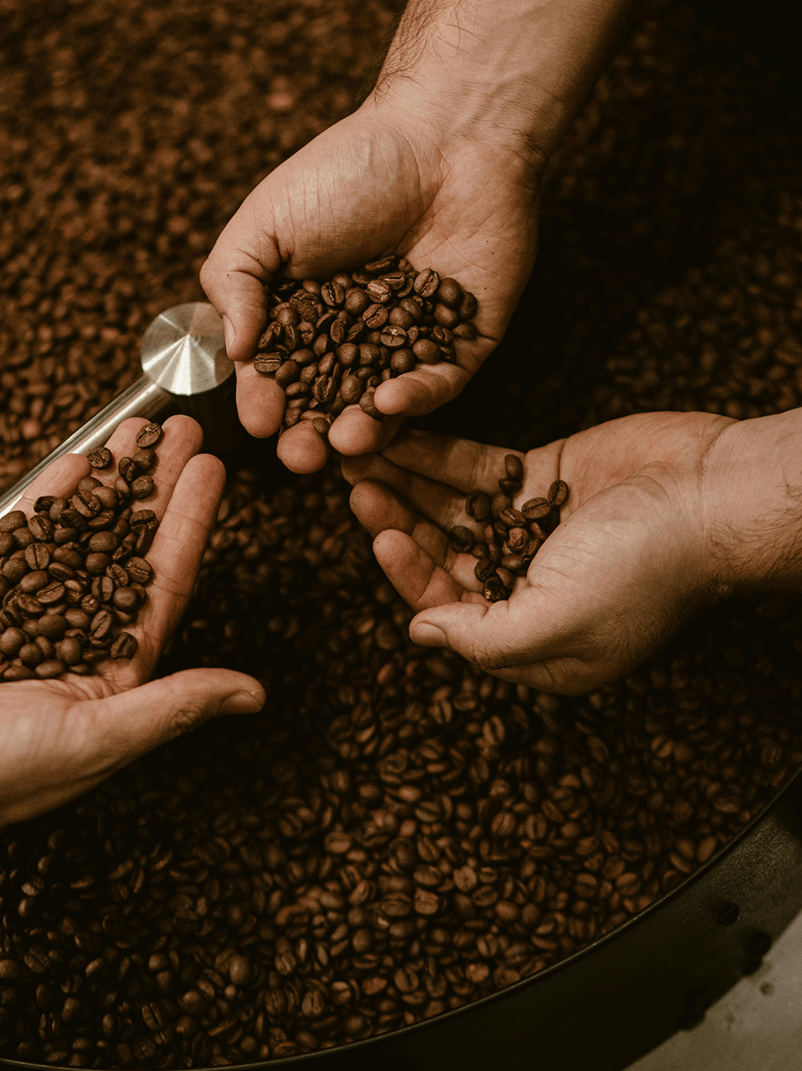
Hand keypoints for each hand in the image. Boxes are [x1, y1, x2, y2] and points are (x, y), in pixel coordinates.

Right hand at [0, 415, 263, 856]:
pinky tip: (68, 467)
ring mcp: (26, 620)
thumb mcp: (96, 740)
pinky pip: (16, 546)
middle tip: (181, 430)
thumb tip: (254, 694)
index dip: (191, 523)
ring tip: (131, 430)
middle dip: (155, 488)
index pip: (166, 581)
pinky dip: (42, 506)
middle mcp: (78, 641)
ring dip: (106, 484)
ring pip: (76, 535)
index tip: (212, 470)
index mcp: (116, 672)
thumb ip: (173, 705)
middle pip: (127, 547)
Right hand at [200, 97, 538, 472]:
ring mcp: (409, 346)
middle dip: (311, 436)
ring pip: (383, 408)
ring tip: (344, 443)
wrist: (445, 135)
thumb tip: (233, 352)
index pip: (280, 376)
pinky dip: (416, 399)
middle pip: (329, 405)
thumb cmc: (348, 170)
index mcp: (304, 316)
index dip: (267, 402)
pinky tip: (391, 403)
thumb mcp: (265, 222)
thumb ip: (234, 283)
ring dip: (363, 432)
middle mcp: (355, 340)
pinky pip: (438, 384)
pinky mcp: (463, 344)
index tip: (260, 419)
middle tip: (301, 455)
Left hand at [343, 412, 752, 692]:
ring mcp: (531, 526)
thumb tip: (419, 634)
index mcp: (531, 636)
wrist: (716, 492)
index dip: (407, 573)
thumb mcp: (559, 622)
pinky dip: (438, 453)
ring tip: (362, 450)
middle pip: (439, 553)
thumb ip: (483, 637)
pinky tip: (399, 432)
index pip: (446, 608)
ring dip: (406, 482)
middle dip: (395, 520)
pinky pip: (476, 468)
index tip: (379, 533)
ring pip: (449, 508)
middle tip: (354, 481)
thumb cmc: (647, 568)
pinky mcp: (542, 475)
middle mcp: (525, 584)